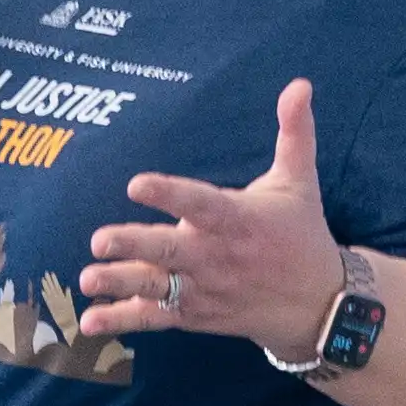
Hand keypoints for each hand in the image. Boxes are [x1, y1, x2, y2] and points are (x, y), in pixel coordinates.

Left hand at [69, 81, 342, 351]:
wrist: (319, 306)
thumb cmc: (301, 234)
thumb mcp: (300, 181)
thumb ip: (294, 132)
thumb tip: (299, 84)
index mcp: (238, 220)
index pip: (201, 204)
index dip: (170, 194)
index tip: (136, 184)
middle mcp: (217, 256)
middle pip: (171, 251)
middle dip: (134, 245)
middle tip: (99, 239)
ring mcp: (204, 288)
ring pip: (157, 286)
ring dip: (121, 283)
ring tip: (87, 279)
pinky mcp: (195, 313)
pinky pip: (156, 318)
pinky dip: (124, 319)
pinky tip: (90, 322)